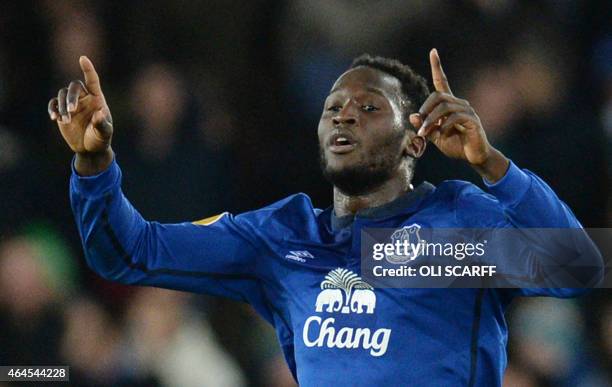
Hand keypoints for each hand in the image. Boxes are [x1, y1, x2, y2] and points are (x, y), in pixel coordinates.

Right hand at [48, 56, 113, 174]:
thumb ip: (102, 123)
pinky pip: (54, 104)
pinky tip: (54, 118)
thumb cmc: (101, 139)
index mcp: (97, 99)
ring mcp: (72, 104)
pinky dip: (52, 109)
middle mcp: (84, 98)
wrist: (90, 149)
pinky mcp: (62, 111)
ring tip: (64, 120)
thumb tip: (99, 113)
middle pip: (74, 86)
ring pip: (62, 94)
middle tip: (71, 111)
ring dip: (62, 106)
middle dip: (71, 97)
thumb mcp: (105, 133)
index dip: (88, 69)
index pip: (92, 80)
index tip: (82, 58)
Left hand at [409, 49, 507, 181]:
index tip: (433, 51)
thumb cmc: (455, 145)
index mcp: (449, 105)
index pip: (442, 81)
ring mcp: (467, 110)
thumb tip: (412, 116)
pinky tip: (440, 134)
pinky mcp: (473, 120)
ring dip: (431, 120)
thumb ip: (425, 126)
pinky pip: (455, 117)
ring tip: (424, 133)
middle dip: (425, 109)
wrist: (474, 157)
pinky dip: (444, 125)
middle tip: (419, 126)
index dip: (437, 66)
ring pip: (445, 107)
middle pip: (438, 96)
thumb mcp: (435, 137)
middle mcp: (459, 103)